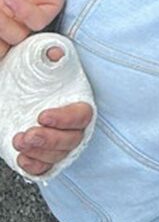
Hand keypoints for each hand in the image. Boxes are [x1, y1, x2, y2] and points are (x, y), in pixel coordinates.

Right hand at [0, 0, 66, 57]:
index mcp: (1, 20)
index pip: (1, 48)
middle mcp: (14, 21)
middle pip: (5, 47)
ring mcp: (30, 13)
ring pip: (18, 37)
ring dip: (4, 25)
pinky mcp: (50, 2)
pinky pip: (38, 20)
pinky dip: (23, 14)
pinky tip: (9, 0)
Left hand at [13, 59, 92, 177]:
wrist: (14, 88)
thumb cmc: (31, 73)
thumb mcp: (37, 61)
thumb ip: (47, 56)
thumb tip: (55, 53)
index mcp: (77, 99)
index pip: (81, 114)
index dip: (64, 119)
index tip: (42, 116)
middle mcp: (71, 123)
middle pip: (71, 139)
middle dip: (48, 140)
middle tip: (27, 135)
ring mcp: (59, 140)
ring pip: (59, 155)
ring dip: (39, 152)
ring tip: (19, 141)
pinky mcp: (45, 154)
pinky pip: (46, 168)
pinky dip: (34, 166)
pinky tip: (22, 157)